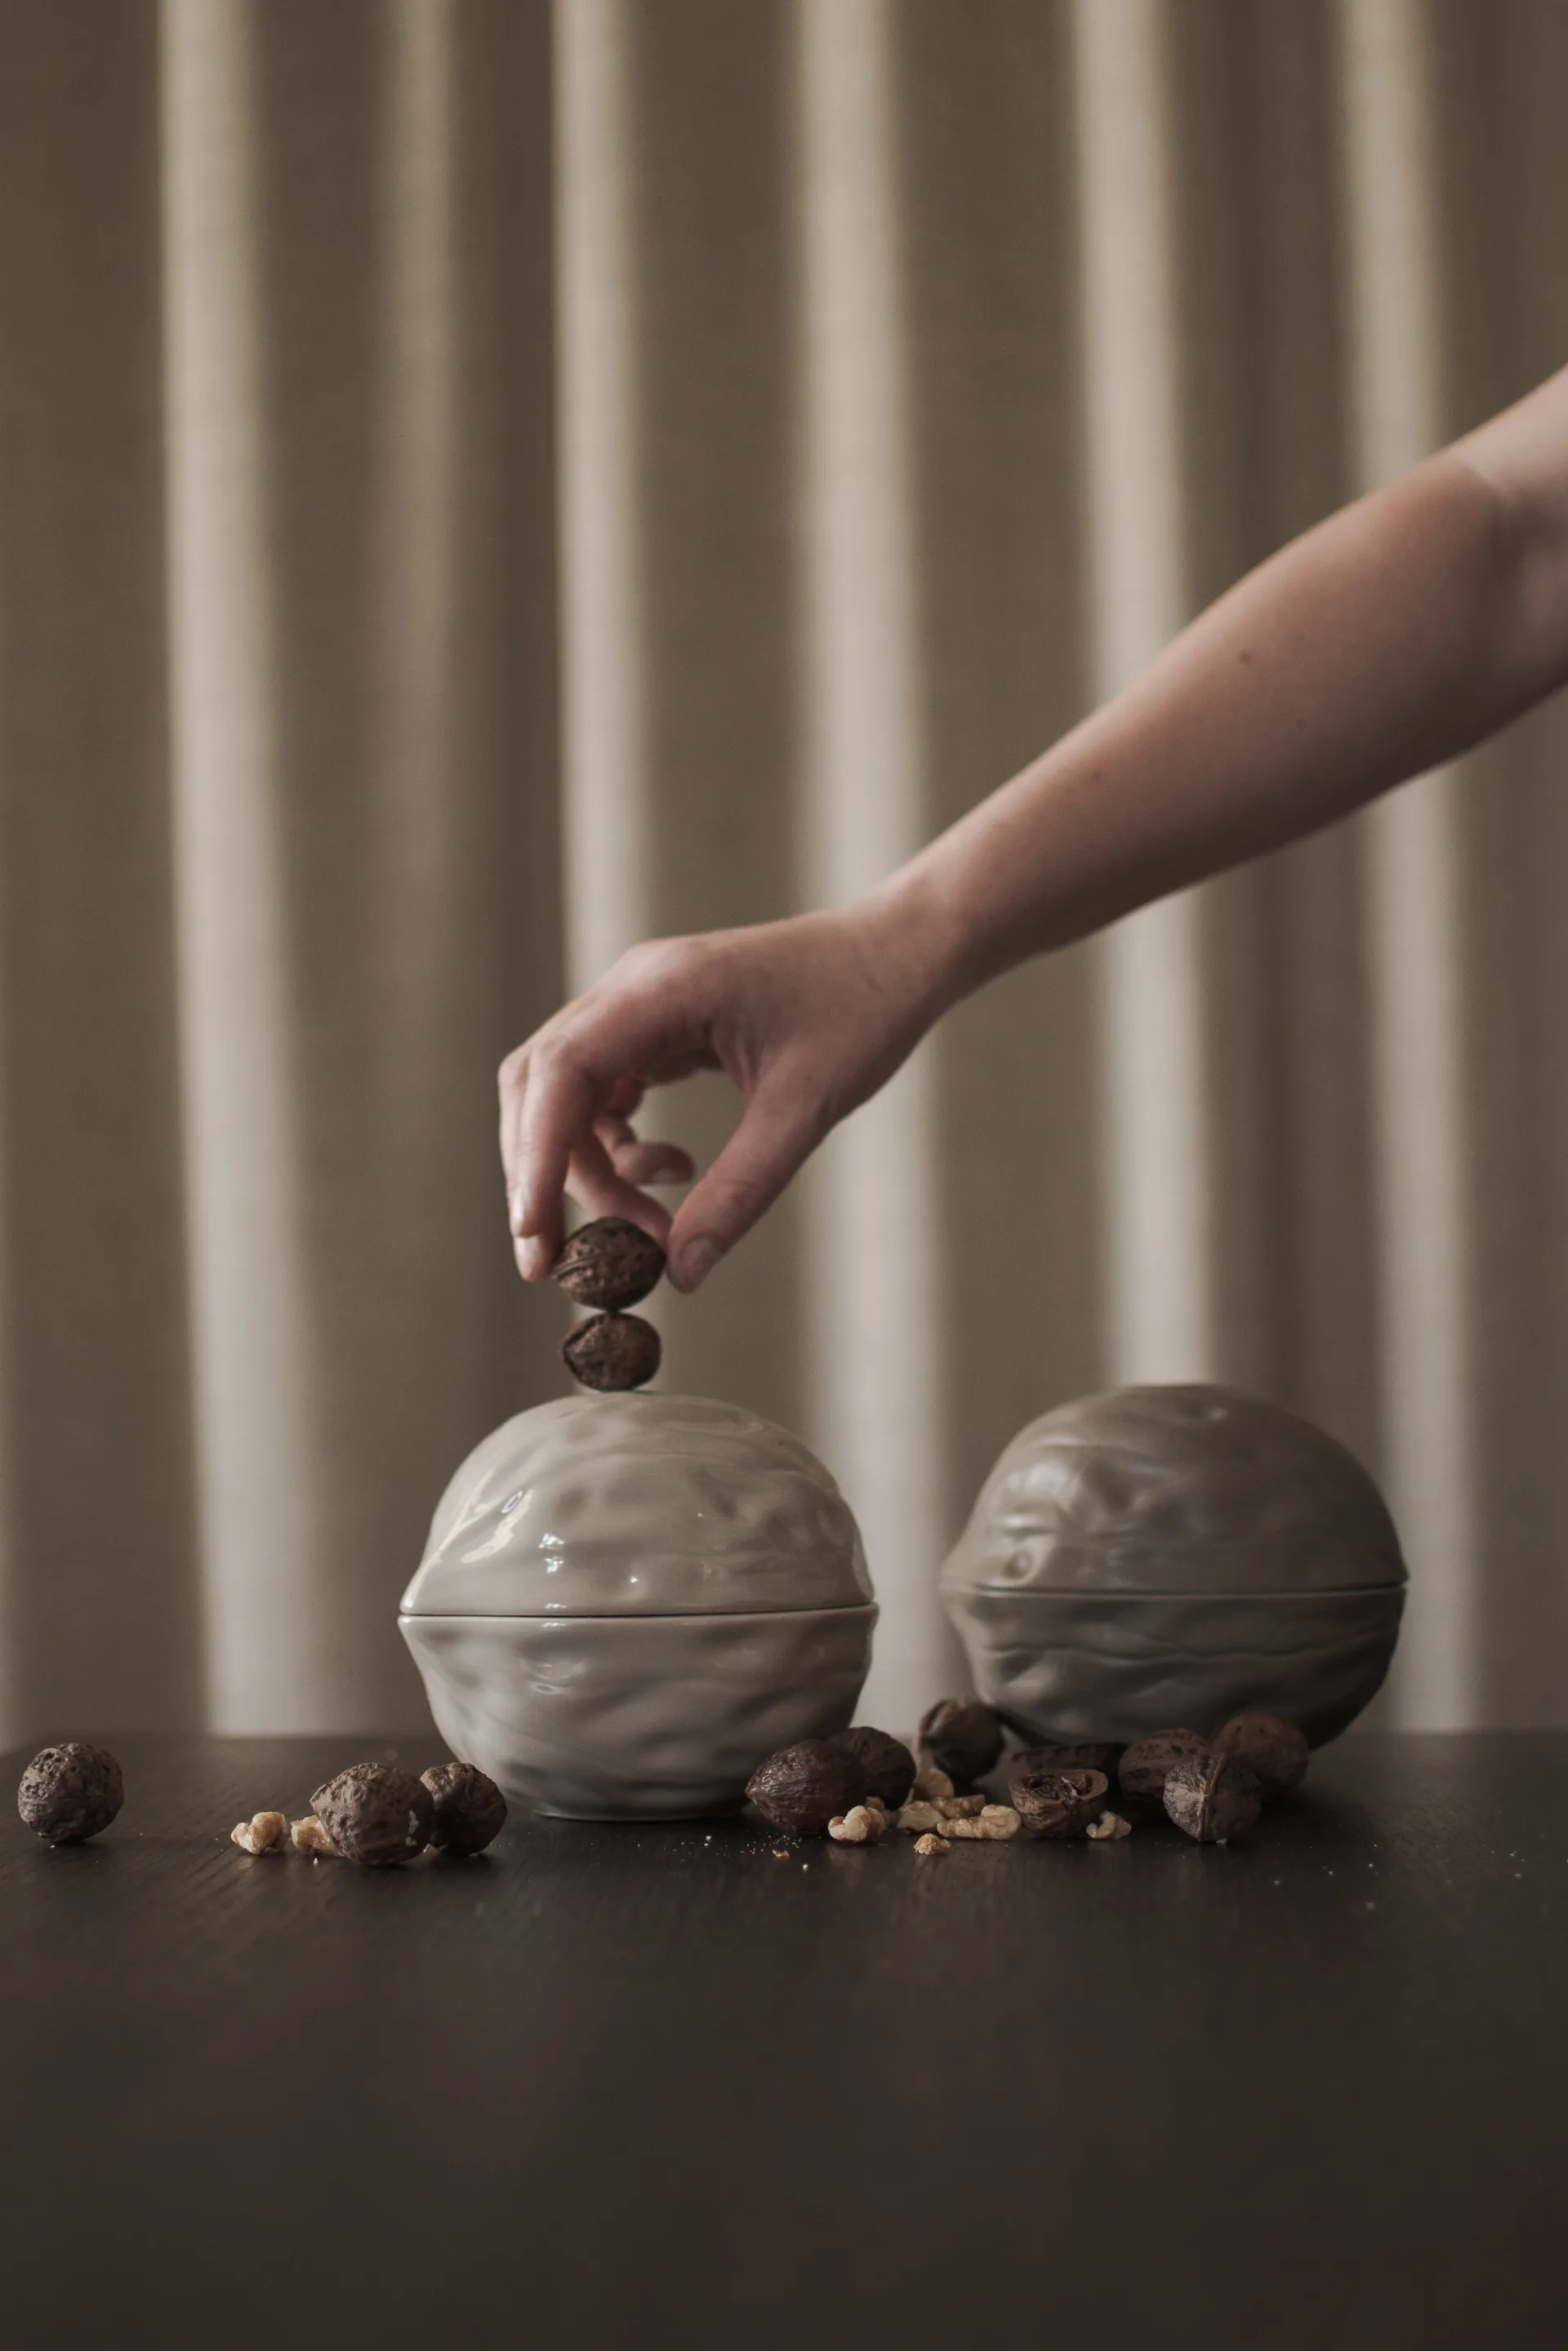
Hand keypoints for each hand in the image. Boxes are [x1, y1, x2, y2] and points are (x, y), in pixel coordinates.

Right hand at [498, 902, 946, 1290]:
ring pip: (565, 1094)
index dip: (535, 1160)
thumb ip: (741, 1191)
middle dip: (544, 1174)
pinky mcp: (658, 1024)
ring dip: (588, 1168)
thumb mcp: (807, 1108)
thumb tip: (679, 1273)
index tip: (535, 1239)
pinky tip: (672, 1168)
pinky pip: (603, 1091)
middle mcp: (633, 989)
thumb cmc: (863, 1009)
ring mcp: (640, 1004)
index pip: (558, 1074)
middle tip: (563, 1260)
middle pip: (540, 1086)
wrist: (900, 952)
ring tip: (652, 1223)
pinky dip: (615, 1144)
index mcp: (660, 989)